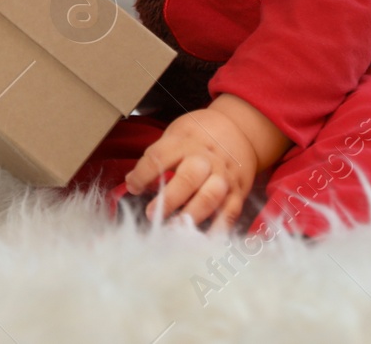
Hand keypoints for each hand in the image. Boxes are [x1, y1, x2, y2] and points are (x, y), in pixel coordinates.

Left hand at [124, 95, 285, 230]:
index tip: (133, 187)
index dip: (143, 174)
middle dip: (168, 199)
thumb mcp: (175, 135)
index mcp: (184, 142)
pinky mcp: (238, 192)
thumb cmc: (198, 135)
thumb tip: (131, 183)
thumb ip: (156, 158)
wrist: (239, 129)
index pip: (159, 157)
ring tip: (175, 229)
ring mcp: (224, 176)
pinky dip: (217, 228)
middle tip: (151, 214)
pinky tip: (202, 240)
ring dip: (191, 215)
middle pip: (188, 178)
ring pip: (210, 196)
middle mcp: (205, 158)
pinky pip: (230, 212)